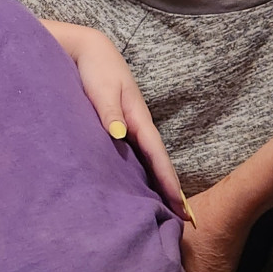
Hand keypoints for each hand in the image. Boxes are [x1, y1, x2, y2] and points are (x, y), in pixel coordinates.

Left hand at [40, 20, 186, 215]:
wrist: (87, 50)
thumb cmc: (95, 68)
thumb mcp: (102, 89)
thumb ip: (109, 111)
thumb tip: (119, 134)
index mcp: (138, 119)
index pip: (157, 156)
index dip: (169, 182)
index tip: (180, 206)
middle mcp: (137, 126)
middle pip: (158, 164)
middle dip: (171, 191)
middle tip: (185, 221)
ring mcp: (129, 127)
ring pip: (148, 162)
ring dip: (159, 185)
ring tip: (168, 211)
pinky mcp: (118, 126)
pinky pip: (136, 156)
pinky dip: (144, 173)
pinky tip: (142, 187)